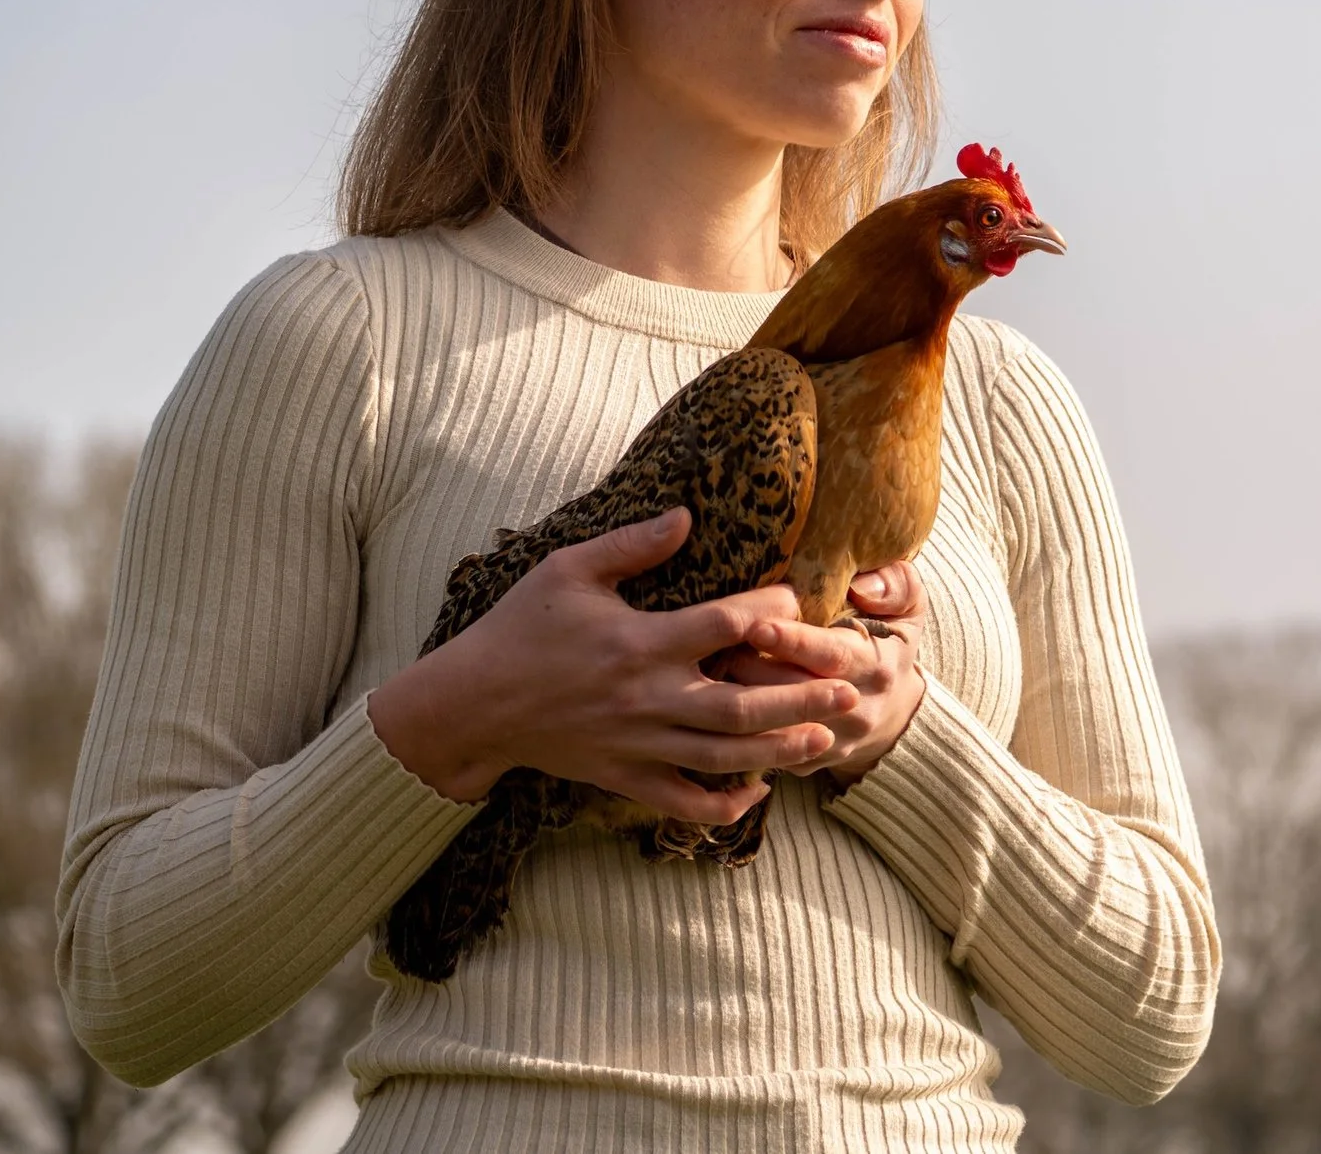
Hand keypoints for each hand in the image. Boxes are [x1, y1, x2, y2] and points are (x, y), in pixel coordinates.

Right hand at [367, 509, 860, 823]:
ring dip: (781, 750)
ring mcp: (637, 744)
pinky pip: (683, 800)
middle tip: (849, 687)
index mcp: (640, 642)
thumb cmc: (519, 628)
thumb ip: (632, 546)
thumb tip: (687, 516)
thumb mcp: (569, 569)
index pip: (725, 626)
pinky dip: (724, 803)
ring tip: (828, 739)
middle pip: (742, 704)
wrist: (471, 703)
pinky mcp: (623, 777)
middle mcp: (647, 697)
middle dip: (801, 697)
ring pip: (724, 756)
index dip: (769, 614)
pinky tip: (758, 791)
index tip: (795, 603)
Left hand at [715, 560, 927, 785]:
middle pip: (795, 692)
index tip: (759, 626)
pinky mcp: (805, 763)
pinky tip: (711, 702)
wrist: (897, 711)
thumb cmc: (890, 643)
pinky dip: (735, 729)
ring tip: (708, 669)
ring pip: (774, 725)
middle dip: (754, 669)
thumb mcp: (909, 606)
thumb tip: (863, 587)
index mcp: (877, 665)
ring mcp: (829, 742)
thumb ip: (895, 585)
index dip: (794, 642)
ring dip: (739, 699)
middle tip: (716, 646)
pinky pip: (764, 751)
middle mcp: (856, 710)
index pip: (832, 654)